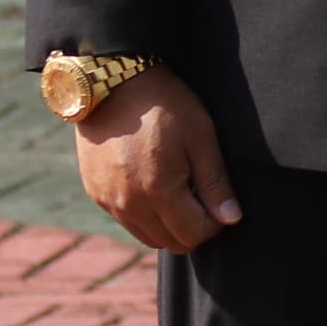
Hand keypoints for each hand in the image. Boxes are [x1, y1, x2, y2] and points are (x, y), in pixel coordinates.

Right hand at [74, 69, 239, 253]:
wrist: (112, 83)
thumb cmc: (164, 105)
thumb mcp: (201, 137)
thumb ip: (215, 183)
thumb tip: (231, 219)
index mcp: (158, 192)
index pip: (193, 235)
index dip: (214, 223)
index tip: (218, 199)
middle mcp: (128, 205)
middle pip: (170, 242)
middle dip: (192, 227)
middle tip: (200, 193)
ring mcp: (108, 201)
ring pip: (147, 236)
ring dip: (168, 223)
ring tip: (178, 186)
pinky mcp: (95, 193)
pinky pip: (126, 220)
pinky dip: (144, 213)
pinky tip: (153, 181)